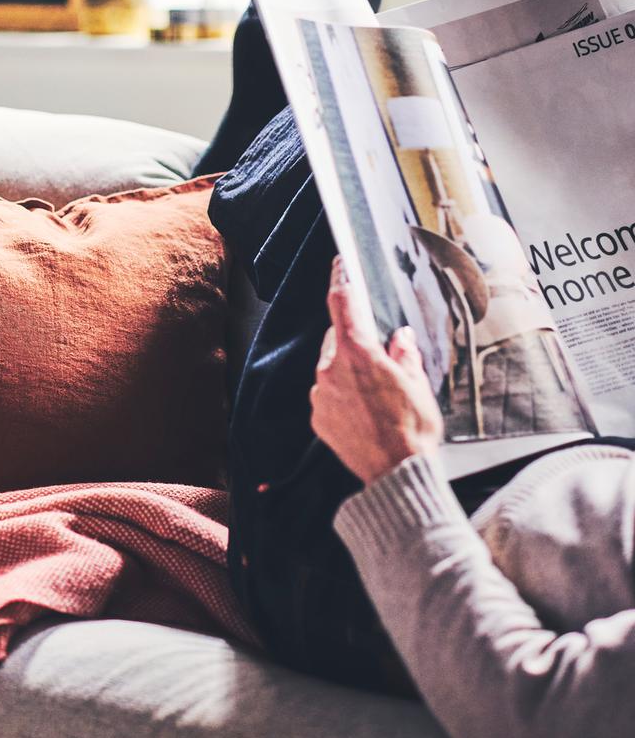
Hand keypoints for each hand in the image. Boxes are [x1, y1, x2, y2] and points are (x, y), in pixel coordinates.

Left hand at [310, 258, 444, 483]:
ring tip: (377, 395)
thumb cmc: (412, 429)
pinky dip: (342, 395)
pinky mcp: (317, 416)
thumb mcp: (418, 385)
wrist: (395, 473)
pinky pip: (328, 394)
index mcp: (357, 352)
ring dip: (350, 371)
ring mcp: (320, 394)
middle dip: (356, 342)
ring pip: (332, 367)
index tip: (340, 264)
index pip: (343, 302)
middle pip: (339, 338)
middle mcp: (331, 369)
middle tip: (381, 359)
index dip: (341, 279)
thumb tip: (400, 337)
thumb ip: (405, 355)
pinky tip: (365, 411)